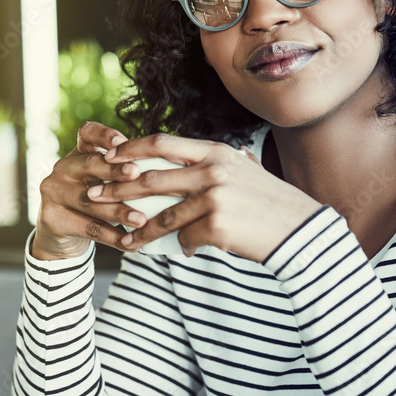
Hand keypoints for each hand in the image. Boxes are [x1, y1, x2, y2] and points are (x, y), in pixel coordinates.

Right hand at [32, 122, 150, 260]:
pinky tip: (130, 243)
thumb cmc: (94, 202)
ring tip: (142, 220)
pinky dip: (112, 236)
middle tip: (137, 174)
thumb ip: (122, 172)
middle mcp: (62, 168)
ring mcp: (53, 192)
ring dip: (118, 210)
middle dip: (115, 171)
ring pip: (90, 200)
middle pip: (89, 165)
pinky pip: (87, 228)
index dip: (104, 135)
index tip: (123, 142)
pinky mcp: (52, 218)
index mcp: (78, 153)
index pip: (88, 133)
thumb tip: (164, 170)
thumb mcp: (103, 182)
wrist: (61, 236)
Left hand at [87, 133, 321, 261]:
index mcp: (215, 151)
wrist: (302, 231)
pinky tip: (184, 252)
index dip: (130, 149)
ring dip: (140, 230)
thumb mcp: (247, 169)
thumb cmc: (272, 202)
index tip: (108, 157)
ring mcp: (215, 197)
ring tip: (126, 240)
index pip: (162, 143)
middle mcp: (212, 169)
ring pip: (163, 215)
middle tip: (94, 195)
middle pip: (151, 177)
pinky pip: (186, 238)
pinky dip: (183, 246)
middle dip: (117, 188)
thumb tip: (199, 158)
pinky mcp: (217, 225)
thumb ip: (221, 162)